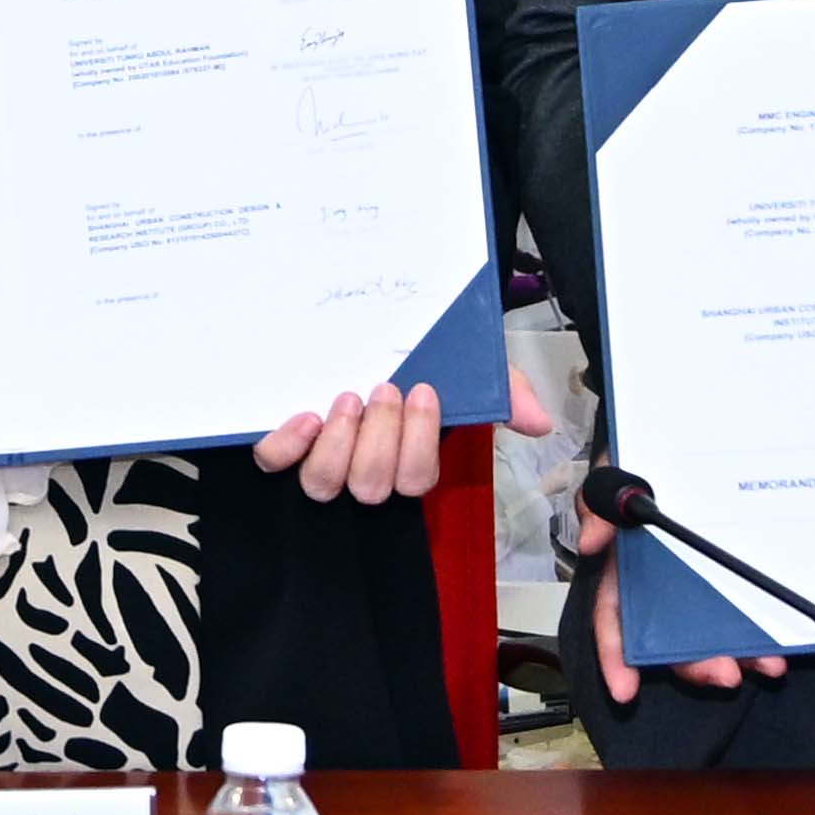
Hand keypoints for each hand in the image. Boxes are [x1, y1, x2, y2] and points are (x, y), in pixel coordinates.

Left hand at [251, 363, 559, 504]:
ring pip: (324, 484)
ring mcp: (322, 459)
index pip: (416, 480)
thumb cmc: (428, 359)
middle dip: (380, 439)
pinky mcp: (283, 443)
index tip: (422, 390)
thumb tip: (539, 422)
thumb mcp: (472, 368)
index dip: (417, 445)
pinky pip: (275, 462)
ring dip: (338, 444)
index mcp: (409, 458)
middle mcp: (364, 469)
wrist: (377, 328)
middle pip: (371, 486)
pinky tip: (303, 416)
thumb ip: (505, 394)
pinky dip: (285, 445)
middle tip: (384, 388)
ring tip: (347, 399)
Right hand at [565, 492, 784, 700]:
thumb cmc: (638, 471)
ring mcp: (696, 590)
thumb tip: (593, 541)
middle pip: (668, 641)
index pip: (613, 621)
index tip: (625, 691)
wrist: (679, 449)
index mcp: (624, 573)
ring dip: (739, 657)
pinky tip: (785, 643)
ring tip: (771, 666)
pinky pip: (745, 613)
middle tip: (727, 676)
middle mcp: (659, 591)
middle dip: (696, 666)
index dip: (615, 657)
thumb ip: (598, 506)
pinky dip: (762, 632)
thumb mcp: (611, 480)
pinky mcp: (730, 582)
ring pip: (712, 635)